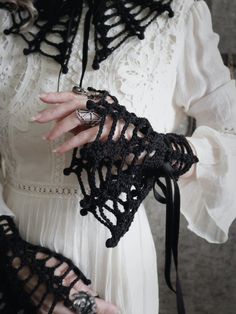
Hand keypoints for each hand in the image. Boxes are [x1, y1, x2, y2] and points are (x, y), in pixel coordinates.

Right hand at [0, 216, 119, 313]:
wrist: (21, 265)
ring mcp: (49, 312)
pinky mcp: (44, 311)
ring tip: (101, 311)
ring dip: (87, 313)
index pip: (89, 307)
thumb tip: (94, 296)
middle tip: (112, 312)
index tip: (117, 310)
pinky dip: (75, 312)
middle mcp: (56, 308)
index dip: (105, 309)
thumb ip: (80, 286)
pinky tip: (82, 309)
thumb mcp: (65, 270)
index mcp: (64, 295)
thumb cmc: (44, 264)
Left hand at [30, 91, 131, 154]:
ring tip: (48, 138)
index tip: (42, 97)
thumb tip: (59, 123)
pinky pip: (84, 135)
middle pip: (72, 104)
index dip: (58, 96)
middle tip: (37, 119)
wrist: (139, 142)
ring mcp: (105, 115)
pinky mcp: (107, 129)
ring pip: (76, 118)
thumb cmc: (116, 132)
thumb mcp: (95, 124)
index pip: (74, 95)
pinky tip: (60, 149)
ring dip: (59, 129)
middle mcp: (100, 105)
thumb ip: (80, 122)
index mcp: (97, 101)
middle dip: (52, 111)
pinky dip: (70, 143)